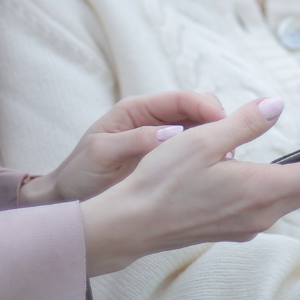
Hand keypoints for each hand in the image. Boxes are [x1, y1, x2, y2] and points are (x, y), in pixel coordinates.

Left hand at [18, 91, 227, 206]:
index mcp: (136, 110)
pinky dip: (208, 158)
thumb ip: (134, 140)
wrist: (68, 199)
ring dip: (216, 142)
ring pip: (200, 132)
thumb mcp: (102, 154)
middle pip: (197, 111)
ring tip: (229, 161)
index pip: (181, 99)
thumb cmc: (80, 174)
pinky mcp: (165, 160)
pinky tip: (217, 173)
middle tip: (232, 146)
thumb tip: (171, 133)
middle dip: (218, 124)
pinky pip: (193, 153)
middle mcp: (153, 120)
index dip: (206, 107)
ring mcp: (161, 139)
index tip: (225, 123)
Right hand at [80, 96, 299, 275]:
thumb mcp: (202, 139)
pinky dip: (291, 187)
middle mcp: (261, 212)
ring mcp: (248, 224)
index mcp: (260, 189)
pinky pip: (274, 204)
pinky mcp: (234, 227)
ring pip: (295, 198)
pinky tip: (285, 176)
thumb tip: (275, 105)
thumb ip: (243, 123)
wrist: (130, 226)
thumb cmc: (161, 182)